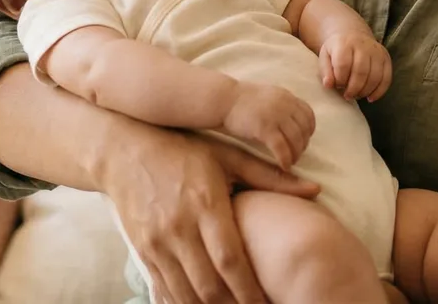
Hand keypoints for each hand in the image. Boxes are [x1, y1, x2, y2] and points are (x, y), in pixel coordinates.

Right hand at [100, 127, 319, 303]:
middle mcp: (179, 228)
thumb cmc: (182, 150)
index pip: (230, 260)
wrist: (122, 151)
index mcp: (205, 205)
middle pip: (208, 286)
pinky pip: (165, 289)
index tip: (267, 303)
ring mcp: (157, 243)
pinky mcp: (142, 251)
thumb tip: (315, 190)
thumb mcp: (226, 156)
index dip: (250, 290)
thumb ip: (269, 177)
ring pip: (186, 294)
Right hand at [220, 82, 314, 169]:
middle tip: (297, 154)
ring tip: (290, 162)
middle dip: (303, 144)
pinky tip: (284, 166)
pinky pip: (282, 148)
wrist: (223, 99)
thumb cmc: (242, 100)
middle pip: (304, 129)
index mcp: (286, 96)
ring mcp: (276, 116)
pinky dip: (285, 159)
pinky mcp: (265, 128)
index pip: (308, 115)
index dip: (308, 130)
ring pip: (296, 140)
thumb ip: (281, 104)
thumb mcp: (267, 96)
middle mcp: (284, 104)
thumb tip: (292, 120)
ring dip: (295, 154)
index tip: (303, 139)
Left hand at [318, 31, 392, 100]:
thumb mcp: (325, 56)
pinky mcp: (386, 57)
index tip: (337, 86)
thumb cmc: (336, 49)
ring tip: (357, 95)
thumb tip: (328, 85)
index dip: (340, 80)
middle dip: (353, 88)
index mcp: (345, 43)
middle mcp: (363, 45)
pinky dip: (379, 91)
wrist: (352, 34)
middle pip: (361, 72)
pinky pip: (386, 78)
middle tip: (347, 95)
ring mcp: (377, 51)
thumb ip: (325, 71)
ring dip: (365, 91)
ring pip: (375, 76)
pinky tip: (370, 98)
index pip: (344, 65)